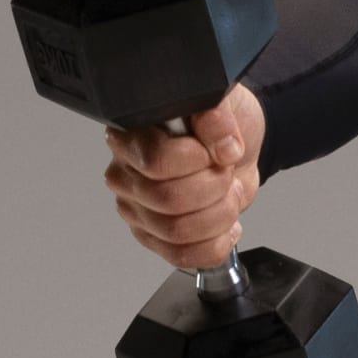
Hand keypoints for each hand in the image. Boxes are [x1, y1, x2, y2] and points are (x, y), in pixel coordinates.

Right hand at [101, 82, 267, 268]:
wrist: (232, 151)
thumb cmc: (218, 126)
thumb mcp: (223, 102)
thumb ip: (217, 115)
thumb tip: (223, 144)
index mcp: (132, 135)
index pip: (156, 160)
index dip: (198, 159)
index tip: (216, 149)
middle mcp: (126, 173)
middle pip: (168, 199)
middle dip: (214, 187)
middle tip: (223, 171)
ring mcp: (136, 208)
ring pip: (176, 230)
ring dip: (218, 215)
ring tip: (225, 195)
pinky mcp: (152, 236)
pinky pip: (180, 254)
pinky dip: (213, 244)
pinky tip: (224, 226)